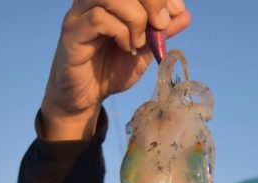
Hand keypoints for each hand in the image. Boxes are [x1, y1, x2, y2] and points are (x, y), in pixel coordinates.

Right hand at [40, 0, 190, 139]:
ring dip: (135, 17)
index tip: (175, 10)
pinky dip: (120, 32)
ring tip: (140, 41)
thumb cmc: (111, 70)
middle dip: (152, 0)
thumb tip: (185, 14)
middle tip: (160, 25)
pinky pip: (98, 19)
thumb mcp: (144, 51)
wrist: (86, 98)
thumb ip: (161, 33)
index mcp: (111, 0)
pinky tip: (126, 47)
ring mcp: (80, 14)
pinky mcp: (72, 34)